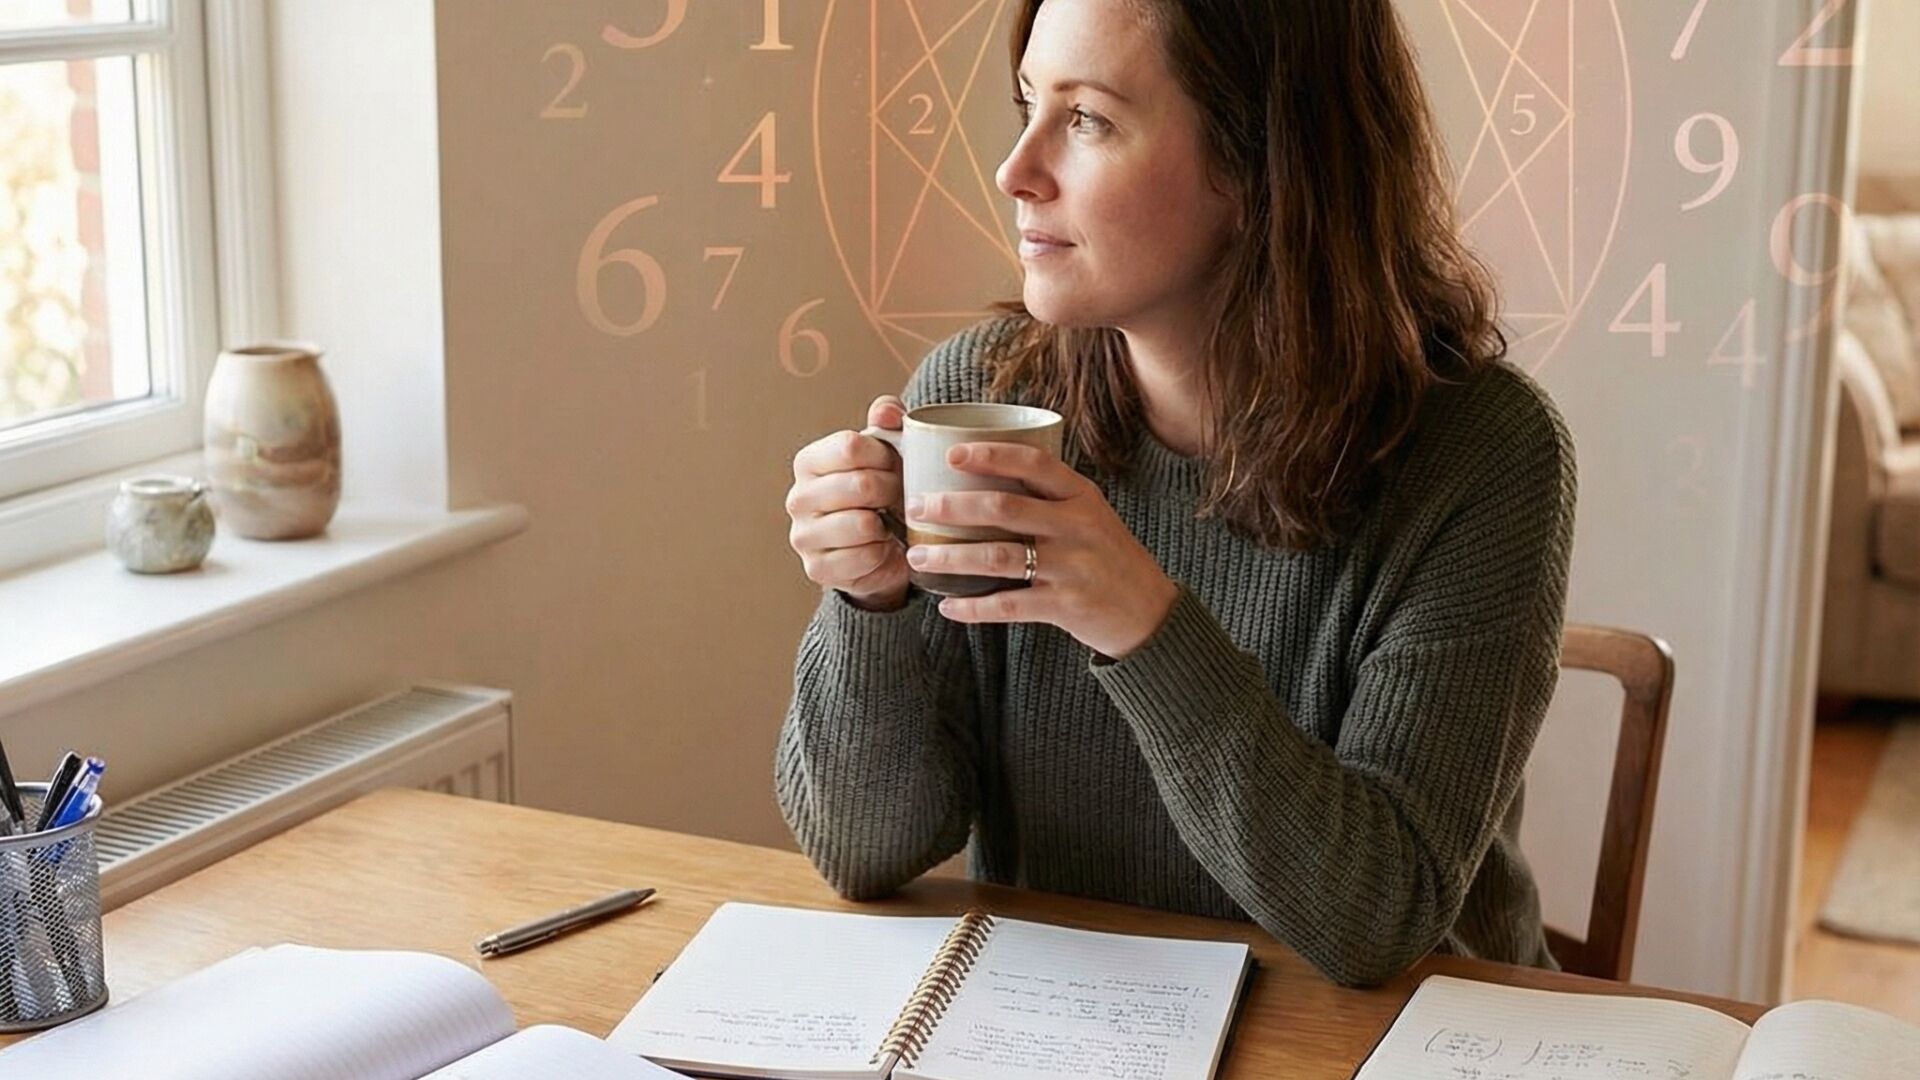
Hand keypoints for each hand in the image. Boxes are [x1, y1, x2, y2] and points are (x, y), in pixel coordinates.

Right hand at [786, 395, 908, 609]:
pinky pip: (864, 556)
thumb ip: (888, 422)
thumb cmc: (881, 492)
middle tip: (901, 497)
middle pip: (861, 485)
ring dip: (889, 524)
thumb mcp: (886, 451)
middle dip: (894, 490)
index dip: (885, 455)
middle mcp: (798, 498)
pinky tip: (882, 547)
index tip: (896, 464)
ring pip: (862, 523)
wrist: (878, 548)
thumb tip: (888, 411)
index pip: (851, 447)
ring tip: (891, 522)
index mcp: (809, 461)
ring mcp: (803, 536)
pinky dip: (883, 553)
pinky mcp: (817, 568)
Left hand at [906, 442, 1179, 658]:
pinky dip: (973, 608)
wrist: (1150, 612)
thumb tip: (985, 476)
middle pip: (1004, 507)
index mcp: (1082, 496)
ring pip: (998, 557)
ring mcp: (1070, 567)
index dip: (990, 455)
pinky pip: (1008, 605)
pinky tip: (947, 607)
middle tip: (915, 506)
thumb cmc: (1109, 557)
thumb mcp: (1091, 515)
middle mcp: (1077, 526)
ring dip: (951, 557)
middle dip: (952, 506)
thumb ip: (1050, 498)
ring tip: (917, 557)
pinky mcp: (1064, 605)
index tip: (951, 454)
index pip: (1033, 463)